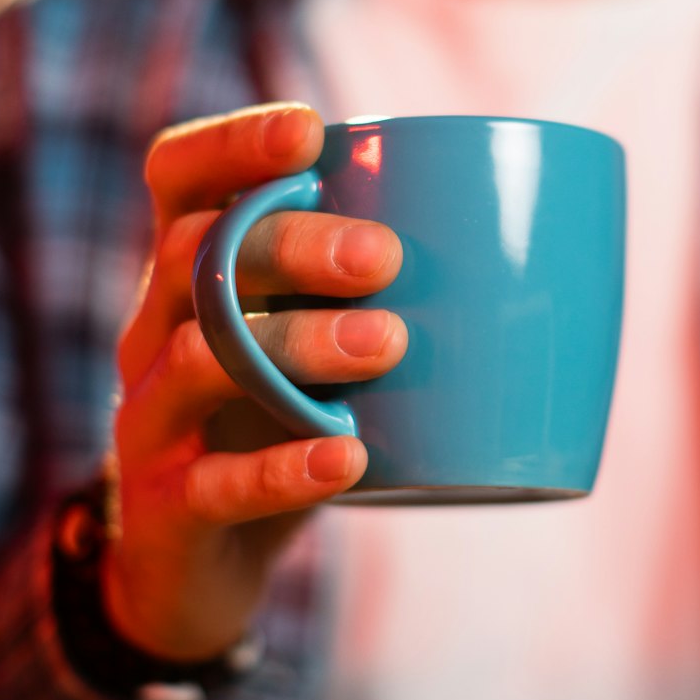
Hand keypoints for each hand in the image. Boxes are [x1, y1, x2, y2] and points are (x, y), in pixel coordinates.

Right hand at [102, 102, 404, 660]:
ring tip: (389, 343)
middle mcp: (152, 328)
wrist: (199, 568)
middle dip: (290, 244)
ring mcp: (149, 417)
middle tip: (387, 257)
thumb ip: (382, 293)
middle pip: (196, 257)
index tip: (310, 132)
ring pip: (197, 358)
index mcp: (189, 271)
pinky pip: (213, 482)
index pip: (178, 175)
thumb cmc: (282, 422)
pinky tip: (350, 458)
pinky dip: (286, 470)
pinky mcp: (164, 505)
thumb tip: (550, 244)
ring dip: (298, 344)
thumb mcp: (317, 346)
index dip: (230, 142)